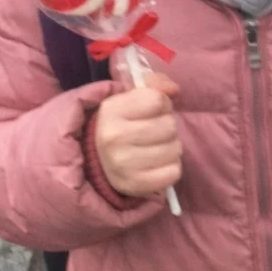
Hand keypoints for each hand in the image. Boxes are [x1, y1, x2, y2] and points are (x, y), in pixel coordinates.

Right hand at [95, 73, 181, 198]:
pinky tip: (156, 163)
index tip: (151, 110)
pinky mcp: (136, 185)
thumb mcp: (128, 97)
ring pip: (175, 149)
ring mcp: (124, 165)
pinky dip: (170, 167)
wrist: (96, 161)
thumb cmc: (119, 124)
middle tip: (154, 130)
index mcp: (111, 110)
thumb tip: (175, 89)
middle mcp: (114, 138)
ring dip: (171, 146)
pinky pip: (174, 172)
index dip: (161, 103)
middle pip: (169, 125)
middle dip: (167, 125)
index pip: (158, 100)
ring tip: (155, 146)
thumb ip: (154, 84)